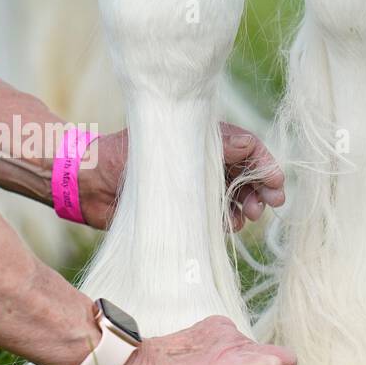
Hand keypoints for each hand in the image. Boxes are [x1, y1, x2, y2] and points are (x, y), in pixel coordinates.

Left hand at [76, 123, 284, 230]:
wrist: (89, 183)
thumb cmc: (124, 156)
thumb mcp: (171, 144)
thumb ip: (212, 145)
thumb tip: (250, 148)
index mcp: (200, 138)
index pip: (248, 147)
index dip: (266, 165)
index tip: (276, 185)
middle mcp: (200, 159)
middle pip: (246, 172)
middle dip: (260, 189)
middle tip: (266, 206)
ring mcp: (193, 184)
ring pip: (234, 195)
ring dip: (246, 207)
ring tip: (246, 218)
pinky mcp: (183, 207)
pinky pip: (216, 215)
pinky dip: (228, 221)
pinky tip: (229, 226)